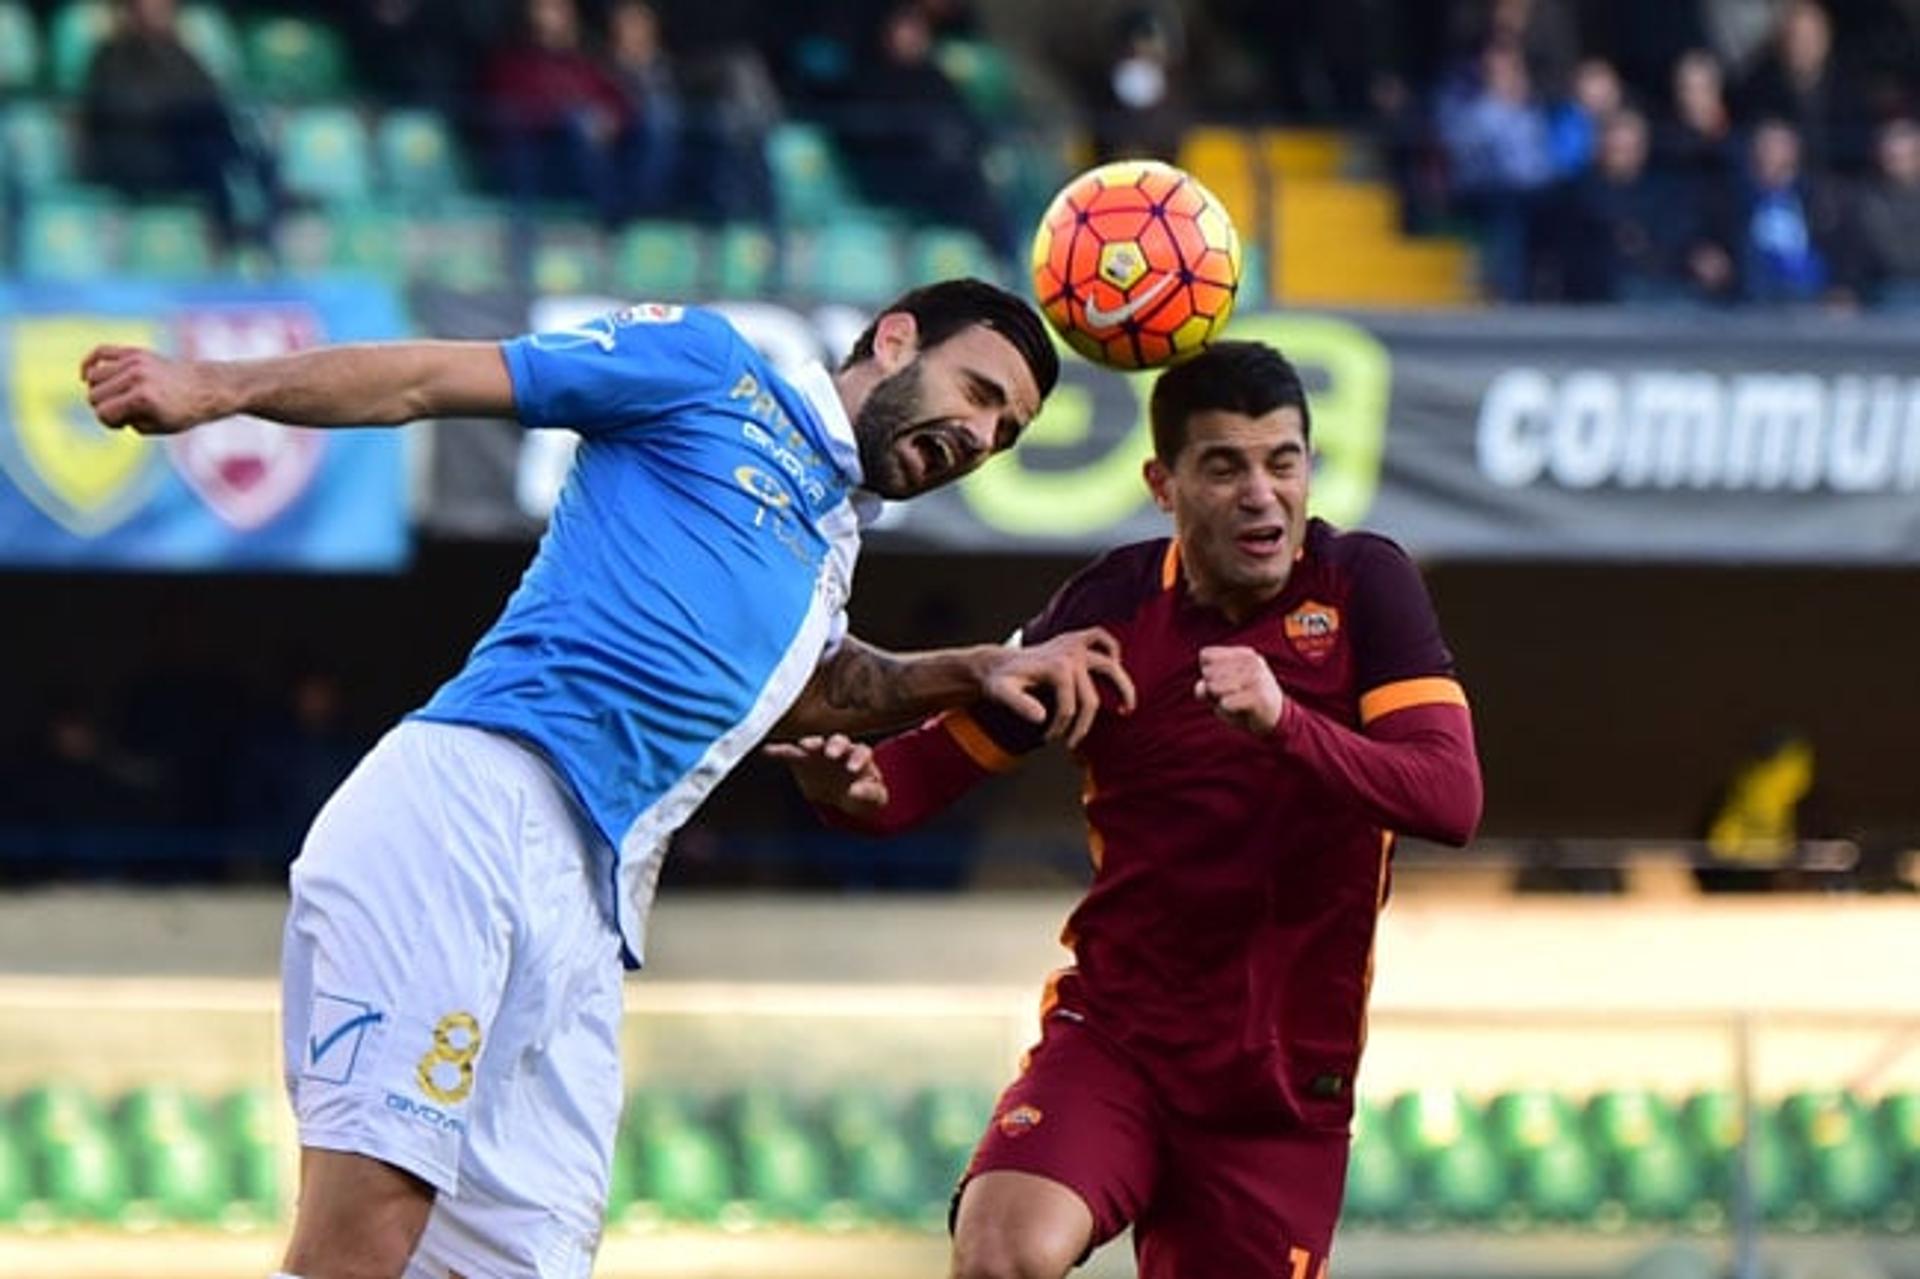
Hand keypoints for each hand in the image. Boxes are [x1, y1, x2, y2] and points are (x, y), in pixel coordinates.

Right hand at [81, 345, 224, 434]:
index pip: (102, 413)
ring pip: (94, 376)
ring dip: (100, 390)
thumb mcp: (155, 427)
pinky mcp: (136, 352)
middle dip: (105, 407)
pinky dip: (89, 363)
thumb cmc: (183, 413)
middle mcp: (136, 377)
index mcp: (142, 399)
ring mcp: (135, 362)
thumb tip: (101, 406)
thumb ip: (125, 420)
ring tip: (119, 397)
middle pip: (94, 395)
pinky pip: (100, 351)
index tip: (126, 423)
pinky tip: (87, 376)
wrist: (207, 388)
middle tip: (125, 411)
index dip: (111, 423)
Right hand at [763, 733, 888, 815]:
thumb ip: (870, 794)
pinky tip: (768, 750)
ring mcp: (820, 753)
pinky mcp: (803, 760)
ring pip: (816, 743)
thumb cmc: (864, 795)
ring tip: (803, 746)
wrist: (844, 798)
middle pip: (839, 741)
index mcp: (861, 757)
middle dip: (835, 745)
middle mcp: (841, 750)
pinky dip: (779, 750)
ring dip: (810, 743)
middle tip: (830, 753)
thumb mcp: (874, 799)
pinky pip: (790, 753)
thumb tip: (856, 790)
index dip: (858, 758)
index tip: (852, 769)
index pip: (862, 752)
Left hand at [982, 626, 1135, 749]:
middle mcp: (1070, 655)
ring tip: (1127, 708)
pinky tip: (1116, 662)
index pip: (1069, 708)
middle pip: (1090, 698)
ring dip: (1122, 687)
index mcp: (1056, 669)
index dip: (1060, 728)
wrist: (997, 664)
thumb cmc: (1000, 681)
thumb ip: (1018, 705)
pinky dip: (1111, 647)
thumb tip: (1041, 718)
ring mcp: (1074, 646)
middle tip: (1073, 744)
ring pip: (1109, 667)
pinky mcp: (1074, 640)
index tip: (1047, 738)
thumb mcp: (1001, 693)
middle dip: (1082, 725)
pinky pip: (1100, 637)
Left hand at [1195, 645, 1284, 735]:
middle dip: (1212, 690)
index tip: (1223, 682)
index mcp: (1243, 654)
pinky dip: (1227, 710)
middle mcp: (1250, 661)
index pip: (1206, 655)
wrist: (1275, 719)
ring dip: (1219, 701)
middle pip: (1207, 673)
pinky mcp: (1258, 696)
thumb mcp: (1221, 692)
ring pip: (1214, 687)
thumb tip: (1203, 687)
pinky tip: (1241, 710)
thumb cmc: (1243, 702)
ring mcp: (1256, 677)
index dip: (1206, 673)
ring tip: (1236, 703)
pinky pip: (1225, 703)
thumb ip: (1206, 688)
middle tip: (1232, 696)